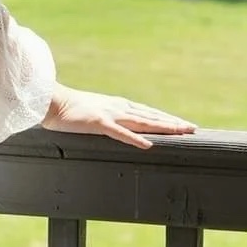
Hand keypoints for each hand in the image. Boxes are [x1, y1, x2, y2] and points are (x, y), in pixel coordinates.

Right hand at [41, 86, 196, 149]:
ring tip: (180, 131)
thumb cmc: (72, 109)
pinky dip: (135, 138)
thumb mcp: (97, 112)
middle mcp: (120, 108)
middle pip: (152, 117)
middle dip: (173, 123)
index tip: (184, 125)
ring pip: (143, 122)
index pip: (150, 114)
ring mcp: (111, 115)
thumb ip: (111, 119)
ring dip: (163, 126)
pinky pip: (120, 133)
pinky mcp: (99, 122)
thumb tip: (123, 128)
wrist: (54, 102)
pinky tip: (148, 144)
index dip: (168, 119)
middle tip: (193, 128)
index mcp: (120, 106)